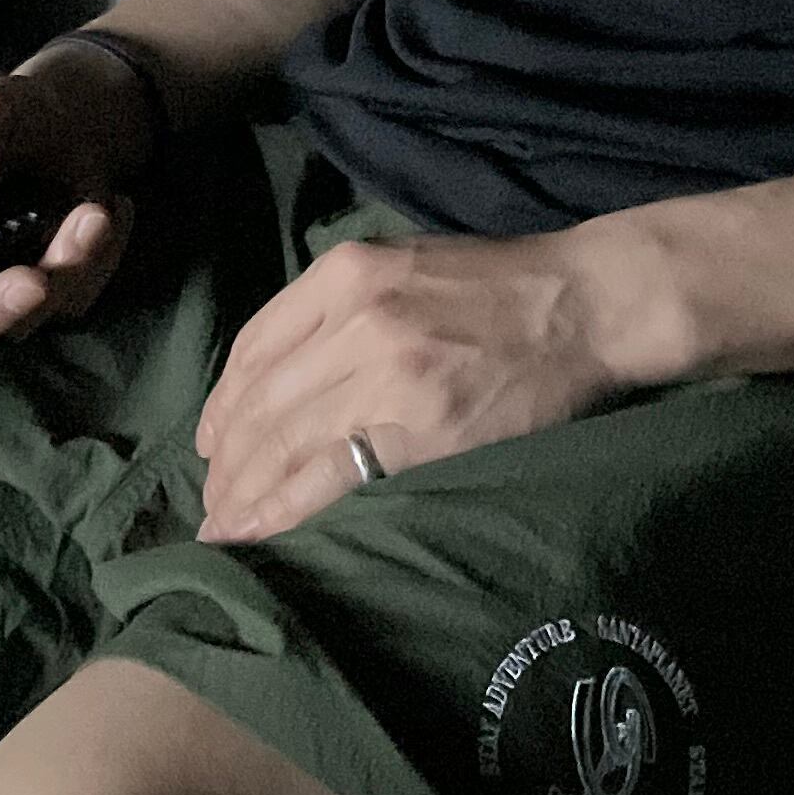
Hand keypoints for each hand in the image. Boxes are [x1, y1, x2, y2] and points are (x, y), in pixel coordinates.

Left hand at [193, 230, 625, 540]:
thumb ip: (341, 305)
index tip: (209, 443)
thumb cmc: (500, 286)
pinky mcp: (420, 431)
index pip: (254, 347)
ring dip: (241, 492)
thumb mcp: (405, 264)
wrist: (584, 304)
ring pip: (282, 442)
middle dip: (224, 462)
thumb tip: (281, 373)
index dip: (220, 404)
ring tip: (224, 526)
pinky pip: (327, 478)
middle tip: (209, 502)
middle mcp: (355, 320)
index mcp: (346, 274)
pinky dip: (281, 509)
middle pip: (259, 402)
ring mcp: (386, 376)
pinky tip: (258, 530)